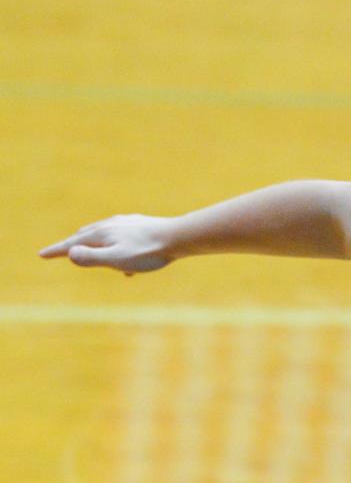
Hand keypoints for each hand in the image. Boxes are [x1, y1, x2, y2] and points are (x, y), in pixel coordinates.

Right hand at [40, 214, 176, 275]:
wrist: (177, 237)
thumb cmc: (147, 252)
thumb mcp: (117, 259)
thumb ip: (93, 258)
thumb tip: (71, 254)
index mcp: (101, 235)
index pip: (72, 244)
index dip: (56, 251)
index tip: (41, 255)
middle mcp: (110, 225)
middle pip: (85, 236)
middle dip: (73, 244)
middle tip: (62, 251)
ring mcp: (126, 224)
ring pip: (104, 234)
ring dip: (96, 245)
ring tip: (92, 252)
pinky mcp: (141, 225)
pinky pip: (123, 237)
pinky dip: (118, 247)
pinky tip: (130, 259)